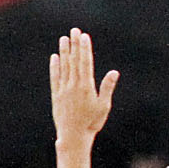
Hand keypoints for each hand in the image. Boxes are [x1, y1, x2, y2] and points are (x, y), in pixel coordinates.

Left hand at [48, 28, 116, 146]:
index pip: (85, 62)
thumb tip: (114, 72)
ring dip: (64, 51)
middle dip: (74, 44)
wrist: (74, 137)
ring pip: (64, 66)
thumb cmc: (92, 123)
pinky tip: (55, 57)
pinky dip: (55, 67)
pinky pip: (55, 77)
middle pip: (74, 60)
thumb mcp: (103, 106)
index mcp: (86, 86)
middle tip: (74, 30)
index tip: (84, 36)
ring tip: (64, 39)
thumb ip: (107, 87)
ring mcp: (63, 89)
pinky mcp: (56, 95)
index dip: (84, 48)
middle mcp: (73, 85)